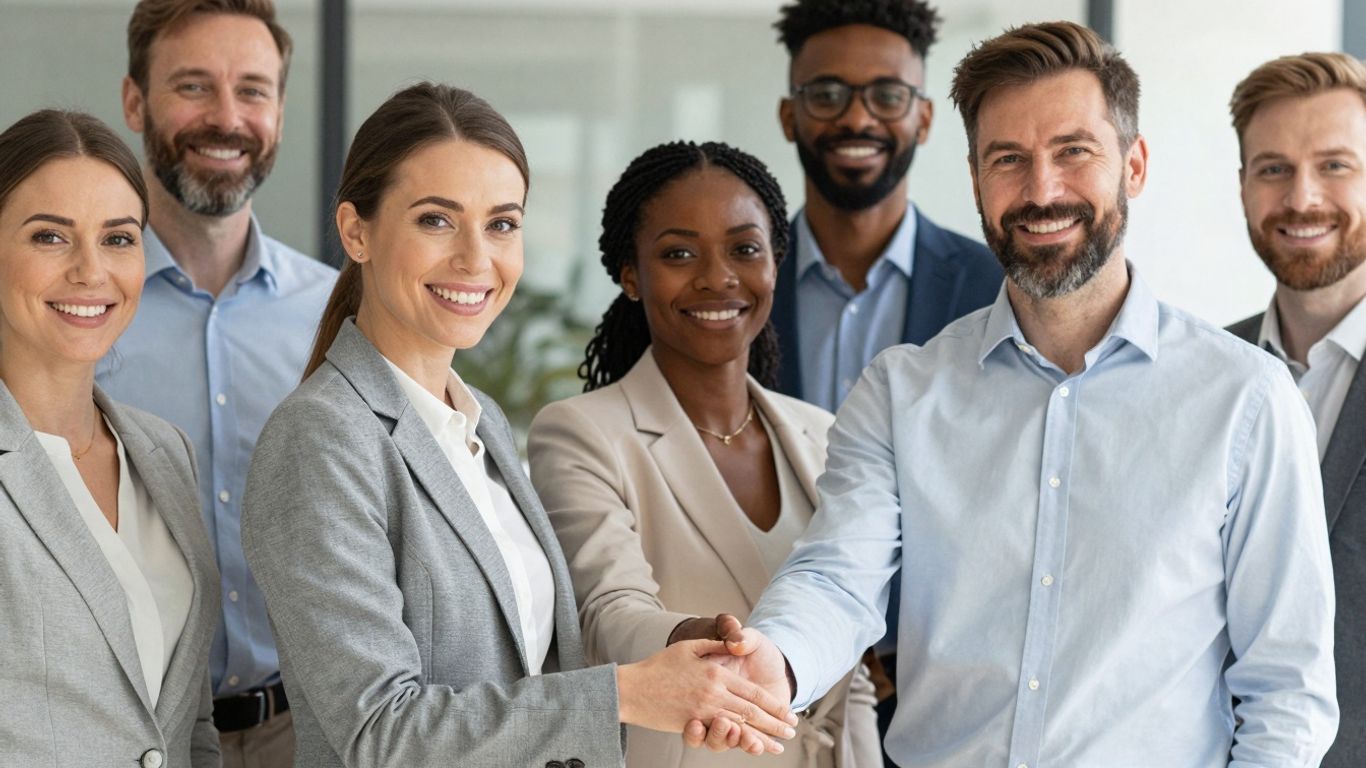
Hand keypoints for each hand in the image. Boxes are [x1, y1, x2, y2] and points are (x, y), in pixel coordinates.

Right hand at [617, 638, 796, 754]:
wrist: (631, 687)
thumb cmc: (658, 666)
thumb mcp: (688, 647)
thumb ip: (714, 644)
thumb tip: (733, 641)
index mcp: (716, 671)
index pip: (752, 692)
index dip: (773, 705)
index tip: (788, 714)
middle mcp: (714, 691)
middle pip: (752, 711)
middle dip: (775, 724)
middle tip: (791, 732)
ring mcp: (703, 709)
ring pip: (740, 725)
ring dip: (761, 736)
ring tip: (776, 744)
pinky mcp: (692, 723)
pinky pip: (720, 734)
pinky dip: (738, 741)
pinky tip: (749, 745)